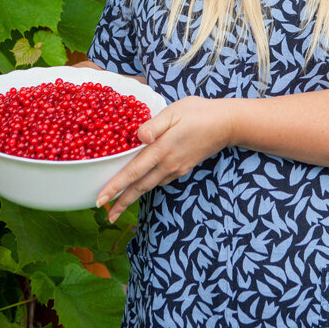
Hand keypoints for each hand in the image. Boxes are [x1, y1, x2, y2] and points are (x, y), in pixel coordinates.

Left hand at [96, 95, 233, 222]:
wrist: (227, 124)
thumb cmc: (199, 112)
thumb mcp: (174, 112)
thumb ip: (154, 124)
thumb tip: (138, 136)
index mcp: (162, 149)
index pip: (134, 172)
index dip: (116, 187)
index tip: (101, 200)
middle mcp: (168, 164)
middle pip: (140, 187)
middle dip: (121, 203)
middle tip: (106, 216)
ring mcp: (176, 169)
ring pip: (150, 186)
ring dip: (133, 197)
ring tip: (119, 206)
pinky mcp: (183, 168)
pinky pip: (161, 181)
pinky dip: (147, 187)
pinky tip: (142, 186)